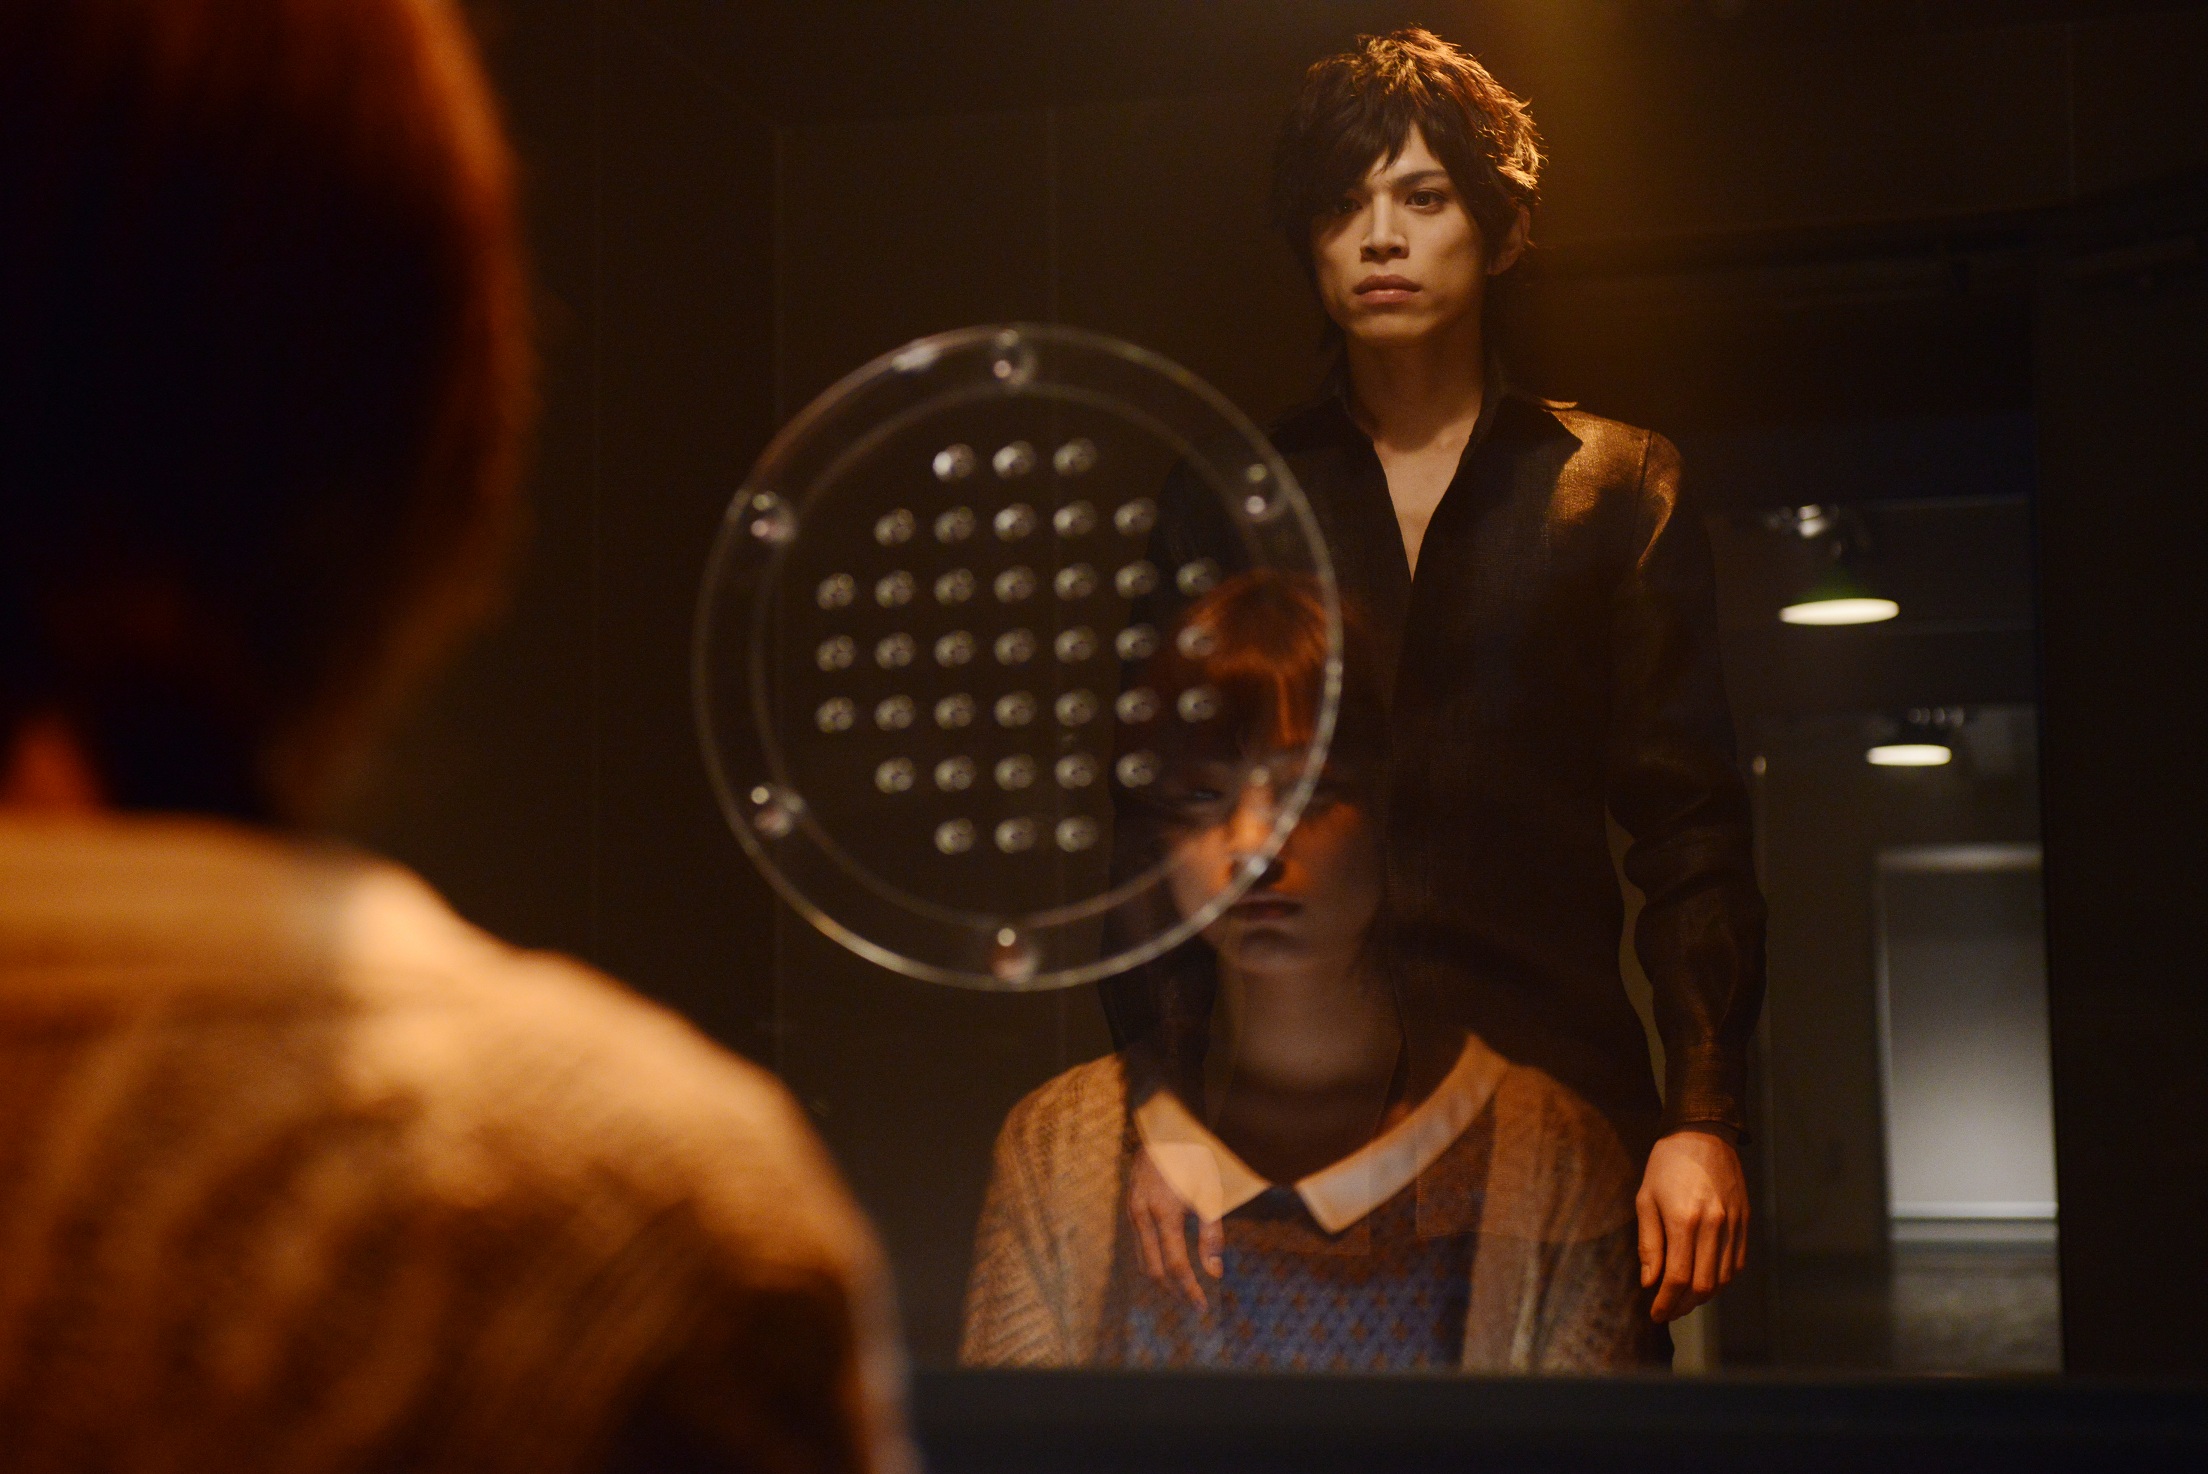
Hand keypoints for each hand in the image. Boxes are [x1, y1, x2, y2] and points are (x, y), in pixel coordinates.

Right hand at [1127, 1150, 1222, 1311]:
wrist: (1167, 1128)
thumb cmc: (1194, 1160)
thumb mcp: (1210, 1194)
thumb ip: (1212, 1235)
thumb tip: (1214, 1273)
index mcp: (1164, 1213)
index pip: (1175, 1265)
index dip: (1189, 1290)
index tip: (1202, 1308)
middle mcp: (1142, 1215)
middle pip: (1153, 1269)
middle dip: (1174, 1290)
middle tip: (1195, 1303)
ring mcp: (1131, 1211)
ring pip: (1141, 1260)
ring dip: (1162, 1278)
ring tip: (1185, 1289)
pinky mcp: (1130, 1207)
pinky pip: (1138, 1244)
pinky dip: (1153, 1260)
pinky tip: (1170, 1264)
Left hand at [1635, 1127, 1748, 1322]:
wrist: (1703, 1133)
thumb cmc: (1666, 1164)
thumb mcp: (1645, 1199)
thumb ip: (1649, 1244)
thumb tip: (1650, 1282)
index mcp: (1685, 1221)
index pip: (1678, 1278)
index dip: (1666, 1302)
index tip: (1655, 1314)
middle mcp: (1715, 1227)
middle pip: (1705, 1286)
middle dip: (1684, 1306)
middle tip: (1668, 1311)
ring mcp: (1734, 1225)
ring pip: (1724, 1279)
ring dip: (1704, 1296)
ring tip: (1683, 1298)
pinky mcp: (1746, 1222)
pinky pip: (1737, 1263)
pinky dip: (1722, 1279)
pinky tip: (1705, 1280)